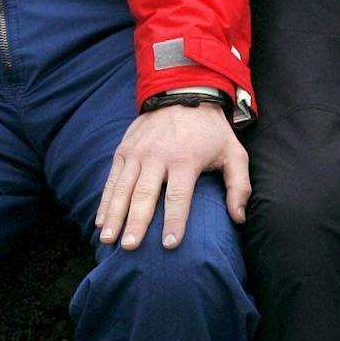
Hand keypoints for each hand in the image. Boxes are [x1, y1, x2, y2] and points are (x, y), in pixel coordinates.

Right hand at [94, 103, 248, 251]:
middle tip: (130, 247)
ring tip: (108, 239)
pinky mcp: (124, 150)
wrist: (183, 93)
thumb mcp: (234, 153)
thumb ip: (239, 186)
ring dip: (114, 215)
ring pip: (123, 188)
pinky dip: (105, 200)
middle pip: (145, 195)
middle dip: (137, 222)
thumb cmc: (211, 131)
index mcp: (185, 159)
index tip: (170, 245)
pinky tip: (100, 221)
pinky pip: (112, 179)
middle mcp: (157, 156)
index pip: (179, 197)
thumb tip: (238, 218)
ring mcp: (137, 152)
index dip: (175, 222)